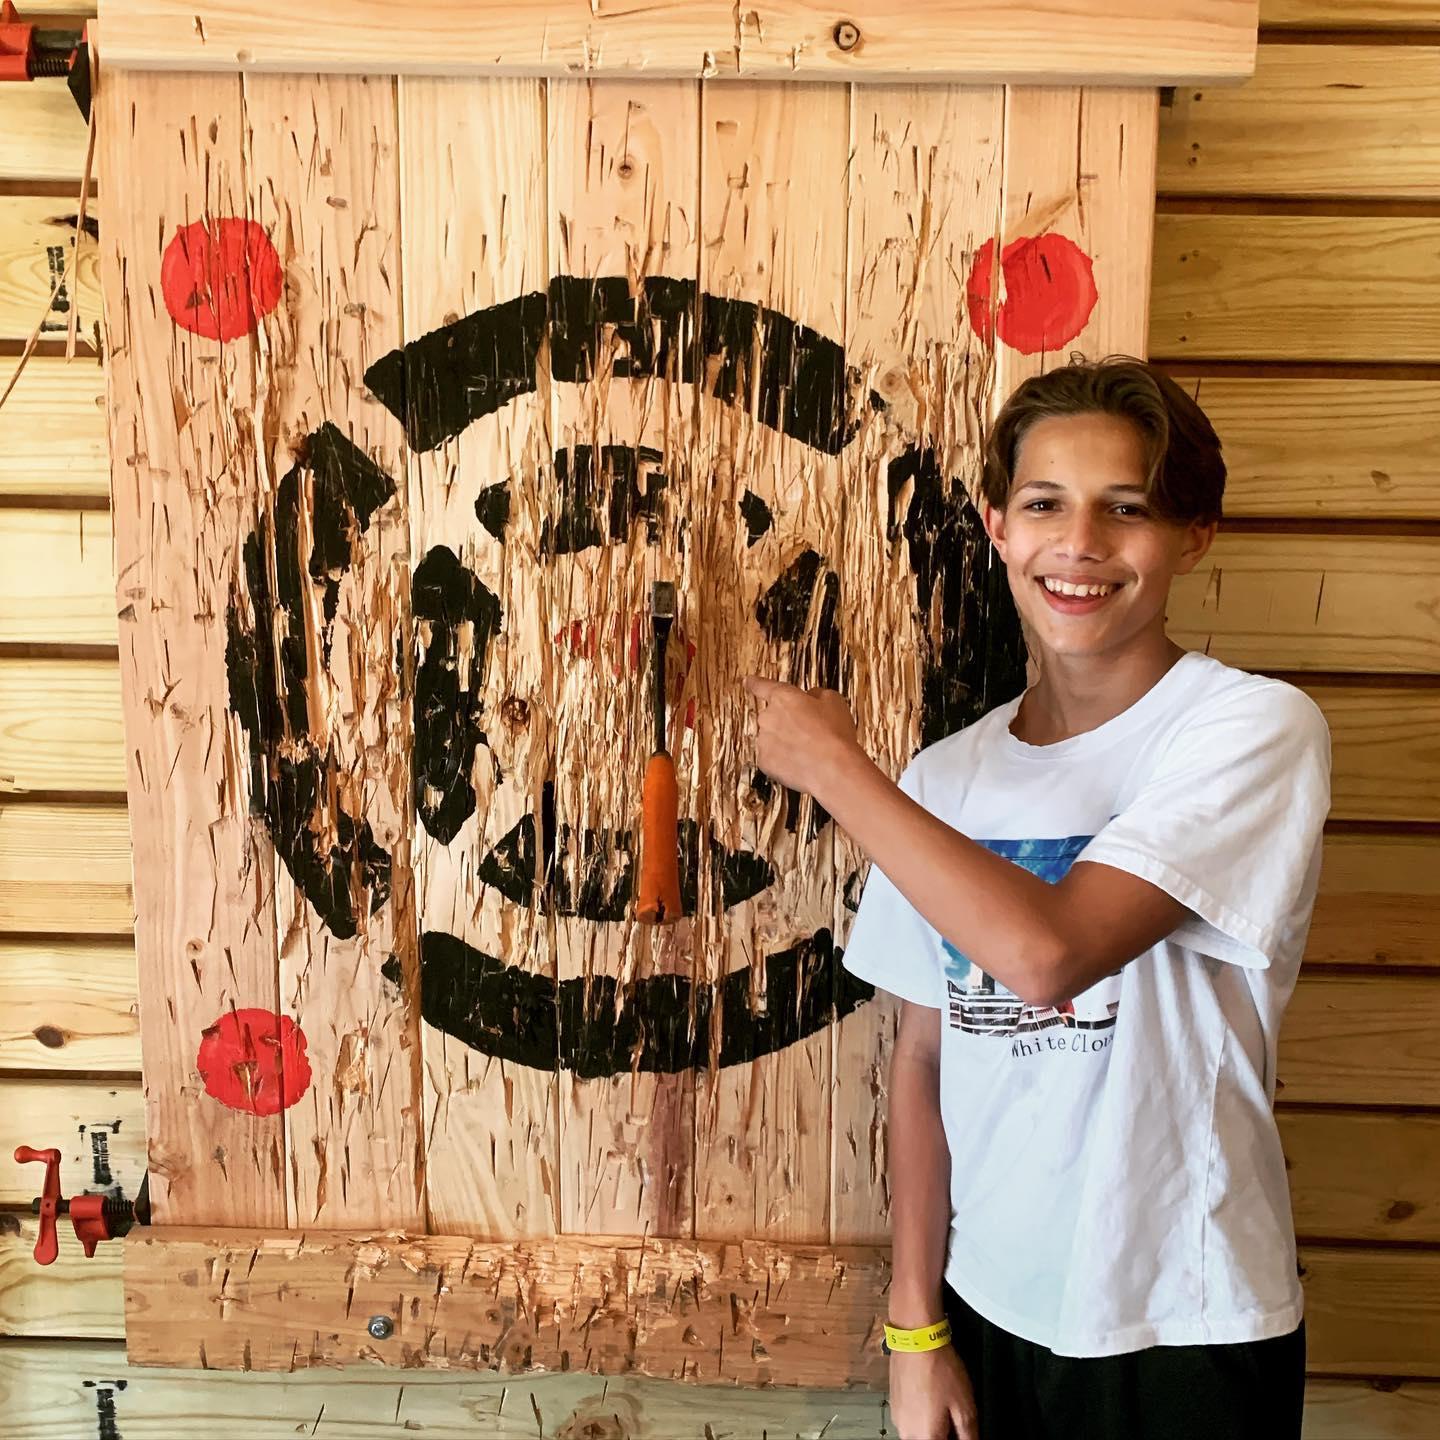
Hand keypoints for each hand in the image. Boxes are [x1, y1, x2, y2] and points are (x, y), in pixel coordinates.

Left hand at [743, 675, 861, 800]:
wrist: (833, 768)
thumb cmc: (834, 735)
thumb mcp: (833, 701)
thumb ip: (816, 694)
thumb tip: (810, 697)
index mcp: (783, 697)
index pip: (763, 686)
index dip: (755, 683)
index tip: (748, 681)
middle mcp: (768, 717)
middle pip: (772, 716)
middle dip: (787, 723)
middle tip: (810, 732)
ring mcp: (764, 740)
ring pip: (772, 738)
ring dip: (785, 742)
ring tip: (809, 750)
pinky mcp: (764, 762)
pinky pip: (772, 758)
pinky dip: (783, 760)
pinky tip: (801, 761)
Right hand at [889, 1346, 978, 1439]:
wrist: (916, 1339)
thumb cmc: (939, 1369)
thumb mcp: (964, 1406)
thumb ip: (968, 1434)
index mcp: (926, 1437)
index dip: (956, 1438)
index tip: (961, 1430)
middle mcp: (907, 1432)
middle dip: (944, 1434)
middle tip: (955, 1418)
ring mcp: (898, 1418)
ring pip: (919, 1433)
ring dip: (933, 1426)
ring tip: (943, 1404)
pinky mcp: (894, 1404)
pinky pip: (910, 1420)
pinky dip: (922, 1415)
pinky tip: (931, 1396)